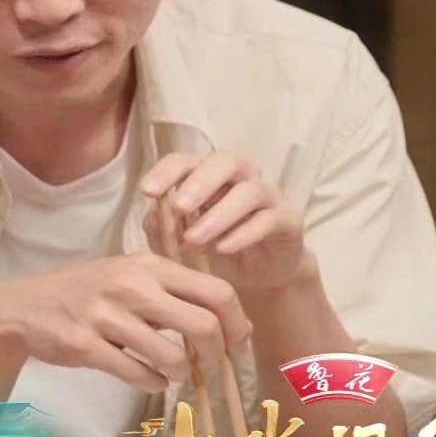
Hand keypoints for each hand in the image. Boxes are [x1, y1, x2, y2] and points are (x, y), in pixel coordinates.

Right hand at [0, 253, 251, 392]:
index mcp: (149, 265)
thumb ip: (172, 291)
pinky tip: (148, 379)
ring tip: (172, 372)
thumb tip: (226, 323)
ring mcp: (106, 316)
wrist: (25, 306)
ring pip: (172, 356)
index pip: (216, 291)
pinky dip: (152, 383)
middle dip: (214, 353)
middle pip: (203, 324)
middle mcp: (131, 286)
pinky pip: (138, 375)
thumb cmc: (87, 291)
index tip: (236, 343)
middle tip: (207, 364)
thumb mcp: (129, 275)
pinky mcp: (86, 345)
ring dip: (180, 373)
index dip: (237, 323)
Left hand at [140, 152, 313, 293]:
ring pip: (249, 192)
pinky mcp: (288, 219)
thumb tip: (153, 215)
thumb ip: (164, 227)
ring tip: (195, 239)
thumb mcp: (180, 241)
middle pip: (225, 162)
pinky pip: (268, 220)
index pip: (187, 160)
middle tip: (179, 206)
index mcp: (208, 174)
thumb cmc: (213, 248)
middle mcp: (240, 176)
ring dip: (219, 214)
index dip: (166, 171)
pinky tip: (223, 249)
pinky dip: (244, 233)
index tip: (147, 191)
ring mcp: (267, 195)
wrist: (257, 276)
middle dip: (200, 182)